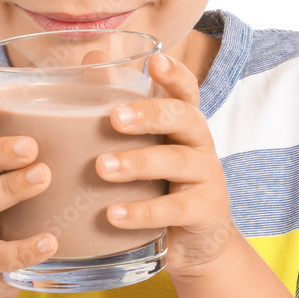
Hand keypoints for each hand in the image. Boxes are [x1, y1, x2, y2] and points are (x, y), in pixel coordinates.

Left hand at [95, 53, 242, 279]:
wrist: (195, 242)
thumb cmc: (162, 183)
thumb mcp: (145, 147)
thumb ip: (120, 103)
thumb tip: (91, 56)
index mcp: (183, 122)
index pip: (186, 91)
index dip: (175, 75)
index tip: (156, 62)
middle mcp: (200, 143)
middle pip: (184, 118)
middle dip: (150, 114)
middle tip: (114, 117)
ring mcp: (207, 176)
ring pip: (177, 161)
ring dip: (138, 162)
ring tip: (101, 167)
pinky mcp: (205, 211)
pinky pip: (173, 208)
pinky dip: (142, 211)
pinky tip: (112, 214)